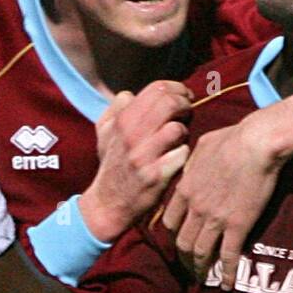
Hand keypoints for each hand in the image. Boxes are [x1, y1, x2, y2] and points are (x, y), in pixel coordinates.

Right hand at [79, 79, 191, 241]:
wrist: (108, 204)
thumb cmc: (113, 165)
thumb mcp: (104, 133)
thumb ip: (116, 109)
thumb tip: (131, 94)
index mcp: (121, 120)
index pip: (157, 88)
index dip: (177, 89)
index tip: (184, 97)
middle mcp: (130, 135)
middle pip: (169, 103)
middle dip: (185, 105)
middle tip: (188, 113)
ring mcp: (143, 157)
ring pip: (177, 129)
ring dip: (184, 132)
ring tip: (180, 139)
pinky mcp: (155, 177)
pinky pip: (182, 154)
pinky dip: (185, 154)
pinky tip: (179, 157)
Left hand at [162, 91, 292, 287]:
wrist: (256, 143)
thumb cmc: (232, 138)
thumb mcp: (202, 146)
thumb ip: (193, 162)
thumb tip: (192, 164)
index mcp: (185, 189)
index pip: (169, 220)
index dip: (172, 234)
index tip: (176, 240)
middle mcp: (195, 209)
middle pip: (181, 242)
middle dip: (183, 258)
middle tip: (189, 265)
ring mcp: (215, 220)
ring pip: (200, 253)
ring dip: (200, 269)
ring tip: (204, 278)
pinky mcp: (237, 226)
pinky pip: (228, 256)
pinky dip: (226, 274)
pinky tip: (227, 285)